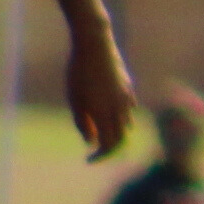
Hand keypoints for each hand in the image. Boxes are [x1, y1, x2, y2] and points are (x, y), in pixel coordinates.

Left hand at [63, 24, 135, 161]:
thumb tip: (91, 141)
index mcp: (104, 113)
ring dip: (114, 131)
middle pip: (121, 139)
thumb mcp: (74, 99)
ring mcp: (126, 98)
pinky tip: (108, 110)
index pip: (109, 145)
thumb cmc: (78, 72)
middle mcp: (119, 109)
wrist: (95, 44)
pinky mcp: (129, 88)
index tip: (89, 159)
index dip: (100, 156)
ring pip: (126, 124)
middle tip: (96, 150)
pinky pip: (128, 109)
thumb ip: (82, 122)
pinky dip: (119, 116)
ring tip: (99, 128)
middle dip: (109, 148)